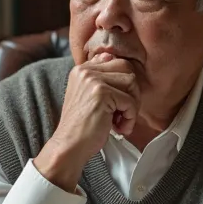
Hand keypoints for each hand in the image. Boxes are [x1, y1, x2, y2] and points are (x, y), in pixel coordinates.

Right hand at [35, 57, 139, 191]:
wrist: (70, 146)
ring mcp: (93, 80)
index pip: (115, 62)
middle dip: (132, 92)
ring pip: (131, 83)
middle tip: (125, 112)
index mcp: (81, 69)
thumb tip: (114, 57)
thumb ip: (101, 79)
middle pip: (126, 68)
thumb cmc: (82, 126)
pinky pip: (130, 101)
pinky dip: (130, 118)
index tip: (117, 103)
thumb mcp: (89, 96)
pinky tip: (120, 128)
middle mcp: (85, 71)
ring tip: (121, 121)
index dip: (123, 84)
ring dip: (132, 105)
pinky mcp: (101, 93)